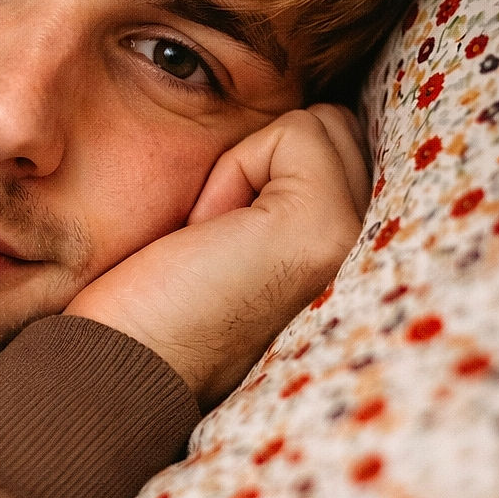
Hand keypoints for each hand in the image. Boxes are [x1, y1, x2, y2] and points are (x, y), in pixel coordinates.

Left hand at [64, 105, 370, 412]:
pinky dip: (233, 171)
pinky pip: (294, 133)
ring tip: (214, 240)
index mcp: (364, 266)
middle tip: (216, 239)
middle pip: (340, 133)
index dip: (272, 172)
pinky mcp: (324, 231)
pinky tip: (206, 235)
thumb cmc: (159, 307)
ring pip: (322, 127)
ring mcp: (360, 246)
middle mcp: (379, 259)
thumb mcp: (243, 241)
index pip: (349, 154)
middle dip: (265, 164)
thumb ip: (294, 193)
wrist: (119, 372)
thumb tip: (309, 125)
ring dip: (248, 168)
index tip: (225, 240)